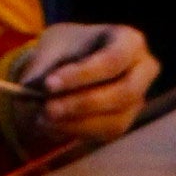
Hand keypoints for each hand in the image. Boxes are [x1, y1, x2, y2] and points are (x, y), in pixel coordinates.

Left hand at [14, 23, 158, 145]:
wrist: (71, 62)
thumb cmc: (68, 47)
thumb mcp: (54, 44)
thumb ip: (46, 64)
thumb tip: (33, 88)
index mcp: (130, 41)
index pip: (113, 60)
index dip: (82, 75)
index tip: (49, 84)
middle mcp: (143, 72)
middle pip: (123, 94)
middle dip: (83, 104)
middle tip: (48, 109)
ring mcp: (137, 100)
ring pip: (115, 120)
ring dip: (76, 123)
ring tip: (43, 118)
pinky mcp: (124, 122)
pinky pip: (104, 134)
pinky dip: (76, 131)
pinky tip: (51, 125)